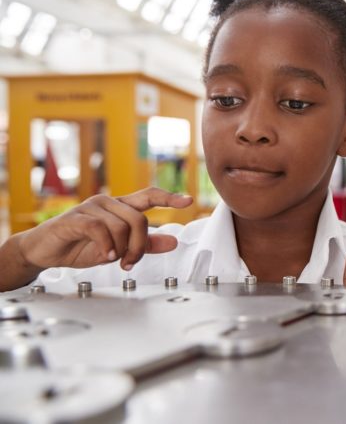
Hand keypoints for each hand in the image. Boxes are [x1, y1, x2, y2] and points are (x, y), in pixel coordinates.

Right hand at [17, 187, 192, 271]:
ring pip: (122, 225)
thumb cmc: (80, 246)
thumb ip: (145, 244)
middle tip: (130, 262)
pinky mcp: (75, 218)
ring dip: (122, 248)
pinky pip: (100, 228)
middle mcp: (108, 203)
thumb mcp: (119, 248)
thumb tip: (174, 241)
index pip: (149, 196)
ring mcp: (90, 208)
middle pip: (139, 219)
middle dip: (139, 246)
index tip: (188, 200)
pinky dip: (107, 244)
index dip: (169, 198)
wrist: (44, 252)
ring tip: (114, 259)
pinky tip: (105, 254)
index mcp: (120, 208)